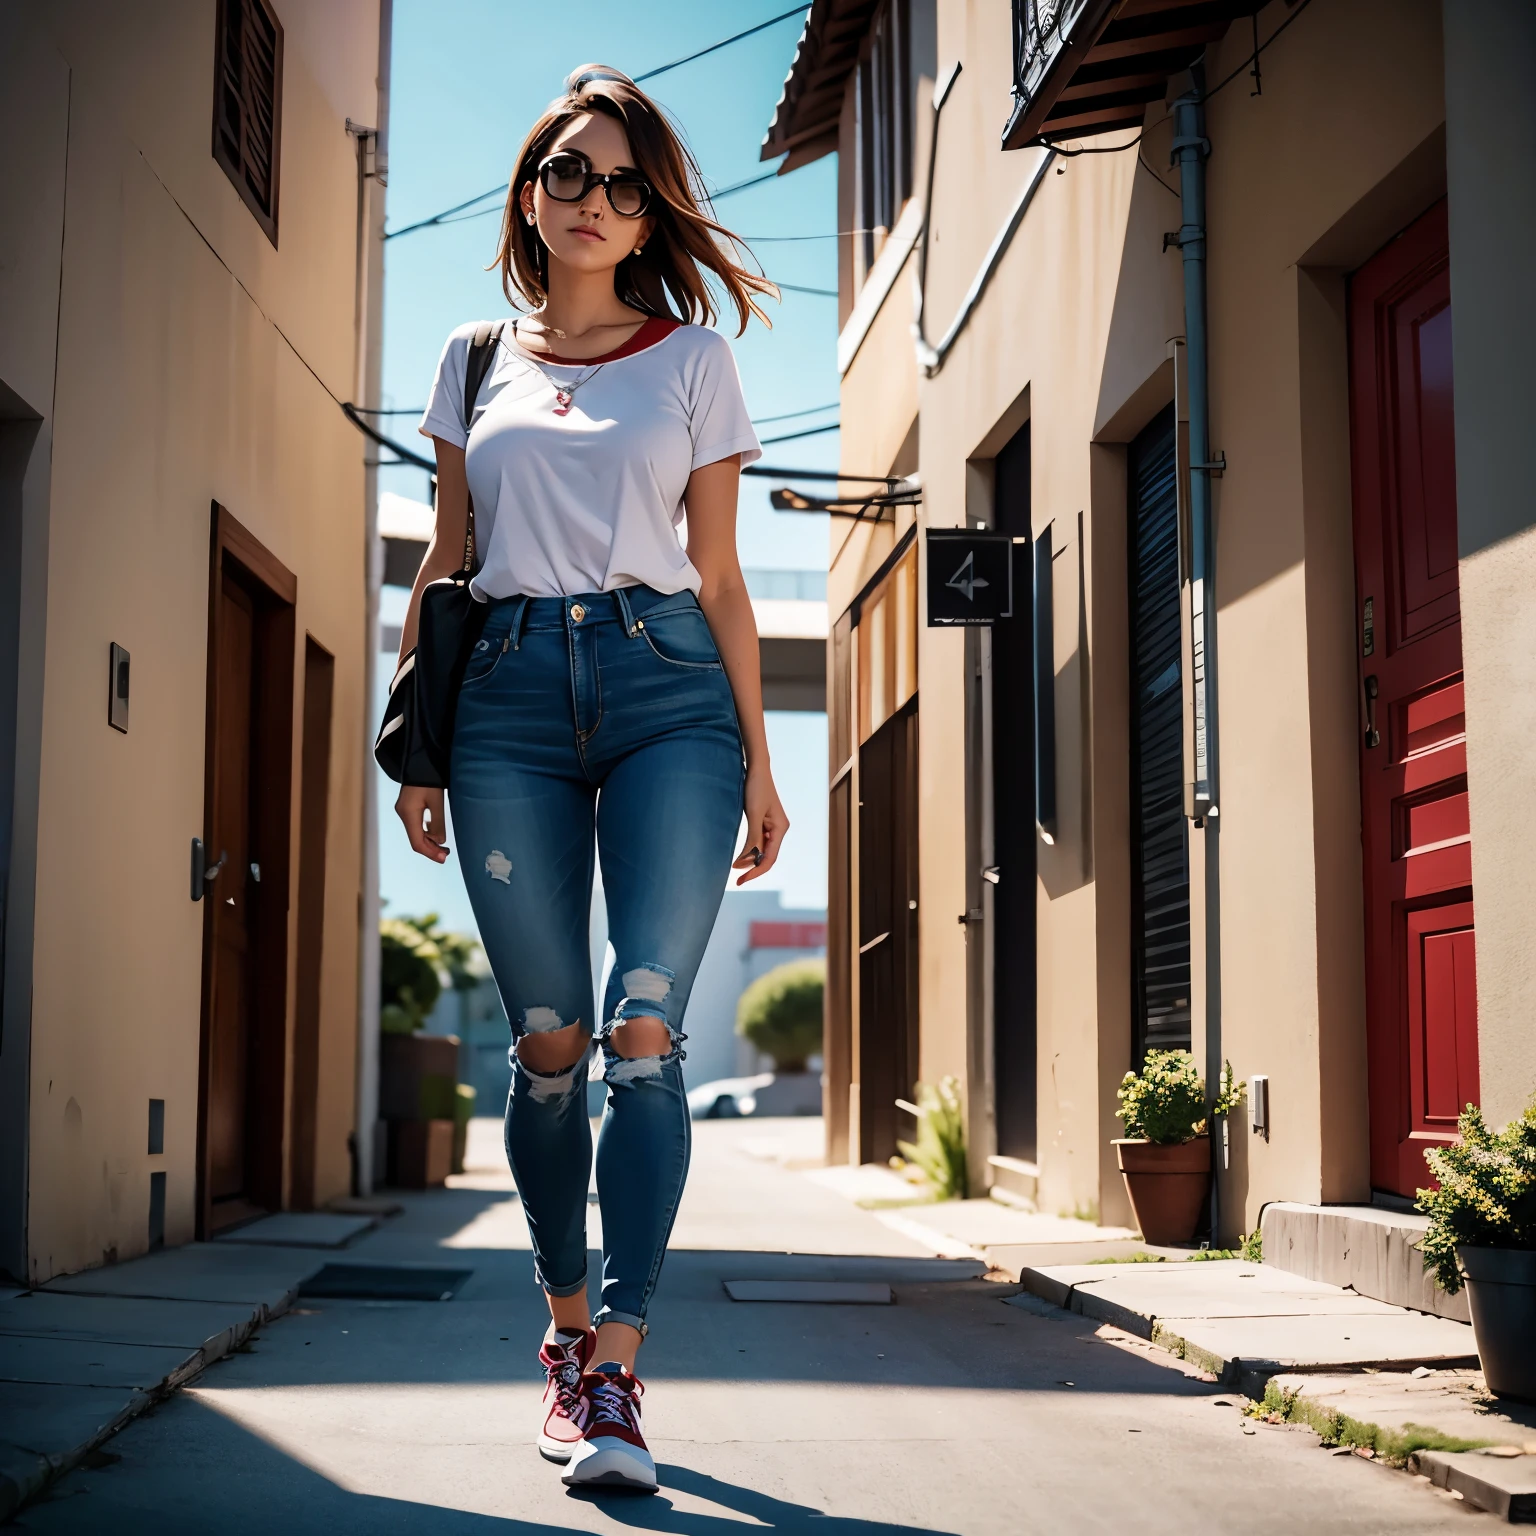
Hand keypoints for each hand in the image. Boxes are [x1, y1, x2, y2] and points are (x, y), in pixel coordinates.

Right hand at [396, 785, 449, 862]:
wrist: (420, 762)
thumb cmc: (430, 779)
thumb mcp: (437, 801)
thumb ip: (438, 822)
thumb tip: (440, 841)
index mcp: (409, 814)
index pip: (417, 842)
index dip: (430, 853)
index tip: (443, 858)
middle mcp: (403, 814)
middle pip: (415, 839)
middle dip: (430, 849)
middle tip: (446, 854)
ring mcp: (404, 811)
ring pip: (415, 834)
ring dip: (429, 841)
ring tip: (443, 847)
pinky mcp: (407, 808)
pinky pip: (415, 826)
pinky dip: (426, 833)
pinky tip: (435, 833)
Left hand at [733, 763, 787, 884]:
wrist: (756, 769)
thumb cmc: (756, 788)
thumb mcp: (754, 814)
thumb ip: (753, 838)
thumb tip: (748, 860)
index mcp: (780, 828)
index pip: (770, 858)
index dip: (756, 871)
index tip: (742, 879)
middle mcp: (778, 830)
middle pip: (766, 856)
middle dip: (752, 868)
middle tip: (736, 880)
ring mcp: (771, 827)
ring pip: (761, 850)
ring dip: (749, 860)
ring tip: (734, 868)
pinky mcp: (762, 822)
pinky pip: (757, 842)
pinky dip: (748, 850)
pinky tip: (739, 856)